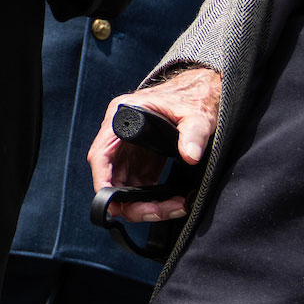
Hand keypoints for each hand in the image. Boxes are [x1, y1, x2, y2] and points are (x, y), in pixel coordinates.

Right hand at [89, 66, 221, 222]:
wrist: (202, 92)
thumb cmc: (194, 97)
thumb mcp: (196, 115)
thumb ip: (193, 134)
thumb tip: (190, 156)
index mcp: (123, 116)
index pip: (101, 155)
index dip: (102, 181)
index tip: (111, 203)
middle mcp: (120, 135)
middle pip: (112, 177)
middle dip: (131, 201)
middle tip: (158, 211)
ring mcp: (130, 149)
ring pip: (126, 186)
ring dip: (145, 204)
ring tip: (175, 207)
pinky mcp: (142, 158)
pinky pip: (140, 185)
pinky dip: (153, 199)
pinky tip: (174, 202)